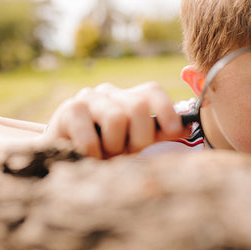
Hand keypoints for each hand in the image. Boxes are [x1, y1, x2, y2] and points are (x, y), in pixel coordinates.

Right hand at [42, 82, 189, 158]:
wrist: (64, 158)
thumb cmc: (105, 151)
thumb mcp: (134, 143)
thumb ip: (158, 134)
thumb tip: (187, 127)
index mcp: (128, 98)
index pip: (152, 91)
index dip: (167, 110)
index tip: (173, 132)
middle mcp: (110, 93)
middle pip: (139, 106)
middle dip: (139, 138)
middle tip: (127, 153)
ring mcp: (88, 98)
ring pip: (116, 118)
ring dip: (114, 146)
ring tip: (106, 154)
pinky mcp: (68, 110)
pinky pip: (91, 134)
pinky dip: (94, 153)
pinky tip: (89, 157)